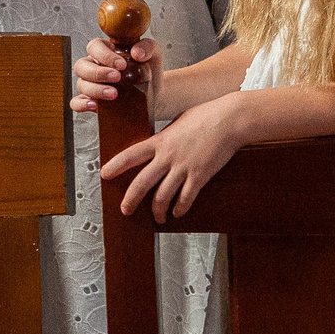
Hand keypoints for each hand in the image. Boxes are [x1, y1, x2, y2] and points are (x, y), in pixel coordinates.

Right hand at [72, 32, 165, 113]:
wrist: (155, 92)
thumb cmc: (149, 69)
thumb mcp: (153, 53)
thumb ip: (147, 47)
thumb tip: (137, 53)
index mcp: (105, 50)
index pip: (94, 46)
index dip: (104, 55)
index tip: (122, 65)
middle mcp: (94, 65)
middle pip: (82, 66)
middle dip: (98, 72)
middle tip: (117, 78)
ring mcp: (90, 84)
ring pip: (81, 84)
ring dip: (96, 89)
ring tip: (114, 94)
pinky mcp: (91, 100)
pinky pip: (77, 102)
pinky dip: (82, 104)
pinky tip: (95, 105)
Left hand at [102, 96, 243, 220]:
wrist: (230, 119)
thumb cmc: (207, 116)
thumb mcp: (179, 122)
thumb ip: (167, 136)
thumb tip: (159, 144)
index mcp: (161, 140)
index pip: (131, 155)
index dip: (115, 165)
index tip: (104, 174)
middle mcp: (168, 156)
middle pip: (142, 183)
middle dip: (130, 200)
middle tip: (126, 210)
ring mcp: (184, 167)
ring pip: (162, 196)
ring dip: (157, 211)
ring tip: (158, 217)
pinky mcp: (200, 176)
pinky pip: (185, 198)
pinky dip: (180, 208)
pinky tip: (178, 211)